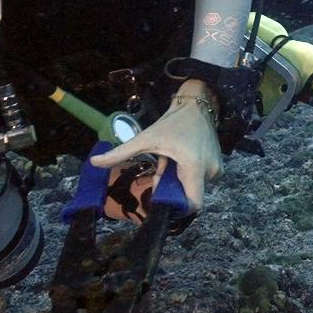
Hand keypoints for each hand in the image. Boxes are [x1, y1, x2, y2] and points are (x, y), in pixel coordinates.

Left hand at [92, 86, 222, 213]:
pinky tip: (180, 160)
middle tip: (159, 174)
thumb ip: (120, 153)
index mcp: (194, 167)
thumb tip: (94, 162)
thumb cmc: (173, 122)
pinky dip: (187, 175)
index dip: (177, 208)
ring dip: (178, 181)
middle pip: (189, 196)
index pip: (193, 203)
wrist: (198, 105)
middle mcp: (210, 171)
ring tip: (169, 162)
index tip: (161, 200)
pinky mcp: (218, 167)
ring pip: (193, 187)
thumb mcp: (146, 137)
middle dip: (172, 190)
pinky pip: (200, 180)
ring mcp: (216, 169)